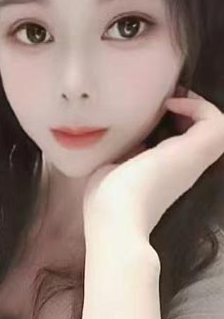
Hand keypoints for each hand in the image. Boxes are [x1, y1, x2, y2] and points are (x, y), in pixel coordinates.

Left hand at [82, 89, 223, 238]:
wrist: (115, 219)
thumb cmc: (106, 201)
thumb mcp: (112, 169)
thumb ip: (124, 154)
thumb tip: (126, 139)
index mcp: (165, 173)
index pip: (180, 144)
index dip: (174, 122)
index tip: (153, 112)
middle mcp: (185, 168)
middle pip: (203, 136)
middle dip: (188, 111)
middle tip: (165, 100)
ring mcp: (194, 161)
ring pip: (216, 128)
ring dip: (197, 106)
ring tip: (171, 99)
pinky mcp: (198, 152)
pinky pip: (216, 121)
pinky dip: (198, 106)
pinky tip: (171, 105)